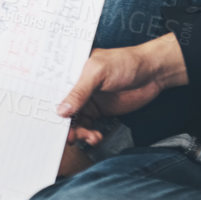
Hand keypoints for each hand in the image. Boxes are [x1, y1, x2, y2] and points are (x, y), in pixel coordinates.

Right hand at [58, 34, 187, 146]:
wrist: (153, 73)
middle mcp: (76, 87)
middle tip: (69, 136)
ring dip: (78, 132)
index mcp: (70, 72)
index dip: (47, 105)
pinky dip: (89, 134)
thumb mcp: (98, 73)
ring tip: (88, 137)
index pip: (52, 90)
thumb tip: (62, 110)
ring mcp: (87, 100)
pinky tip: (96, 136)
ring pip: (73, 121)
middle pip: (61, 109)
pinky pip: (87, 126)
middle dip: (63, 124)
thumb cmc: (125, 62)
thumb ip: (79, 92)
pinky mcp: (98, 112)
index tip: (47, 122)